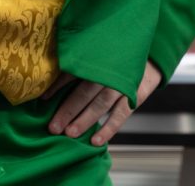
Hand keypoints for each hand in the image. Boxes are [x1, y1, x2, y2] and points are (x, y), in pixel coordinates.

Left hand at [43, 60, 162, 145]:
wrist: (151, 52)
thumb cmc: (116, 54)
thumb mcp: (98, 51)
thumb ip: (80, 60)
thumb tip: (52, 72)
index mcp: (96, 58)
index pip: (73, 73)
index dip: (57, 86)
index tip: (43, 100)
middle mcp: (109, 71)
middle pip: (84, 92)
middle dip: (67, 110)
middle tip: (53, 127)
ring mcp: (123, 84)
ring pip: (101, 105)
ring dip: (85, 120)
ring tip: (70, 133)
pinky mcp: (135, 96)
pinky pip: (121, 115)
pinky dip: (108, 128)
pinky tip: (95, 141)